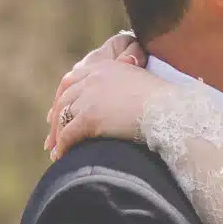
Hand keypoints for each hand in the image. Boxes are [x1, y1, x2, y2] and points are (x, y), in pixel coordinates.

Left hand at [49, 56, 173, 160]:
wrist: (170, 110)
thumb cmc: (164, 102)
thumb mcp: (139, 83)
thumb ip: (122, 86)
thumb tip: (117, 102)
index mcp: (104, 67)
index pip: (73, 79)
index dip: (63, 96)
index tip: (57, 112)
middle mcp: (93, 77)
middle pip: (64, 97)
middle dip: (56, 118)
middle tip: (52, 136)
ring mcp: (90, 96)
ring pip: (63, 116)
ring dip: (57, 135)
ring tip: (55, 150)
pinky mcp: (90, 116)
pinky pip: (69, 133)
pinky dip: (63, 146)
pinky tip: (62, 157)